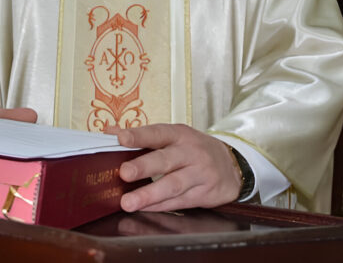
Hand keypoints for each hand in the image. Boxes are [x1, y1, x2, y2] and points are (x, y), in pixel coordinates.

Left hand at [109, 124, 241, 211]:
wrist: (232, 165)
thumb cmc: (193, 149)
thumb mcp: (173, 136)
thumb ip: (142, 137)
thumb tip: (109, 133)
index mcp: (179, 134)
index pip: (157, 133)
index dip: (139, 136)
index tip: (120, 139)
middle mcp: (191, 152)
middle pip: (166, 160)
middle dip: (143, 167)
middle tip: (123, 173)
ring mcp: (199, 173)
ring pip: (173, 185)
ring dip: (149, 195)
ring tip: (128, 202)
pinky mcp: (204, 193)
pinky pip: (179, 202)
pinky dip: (160, 206)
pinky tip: (144, 209)